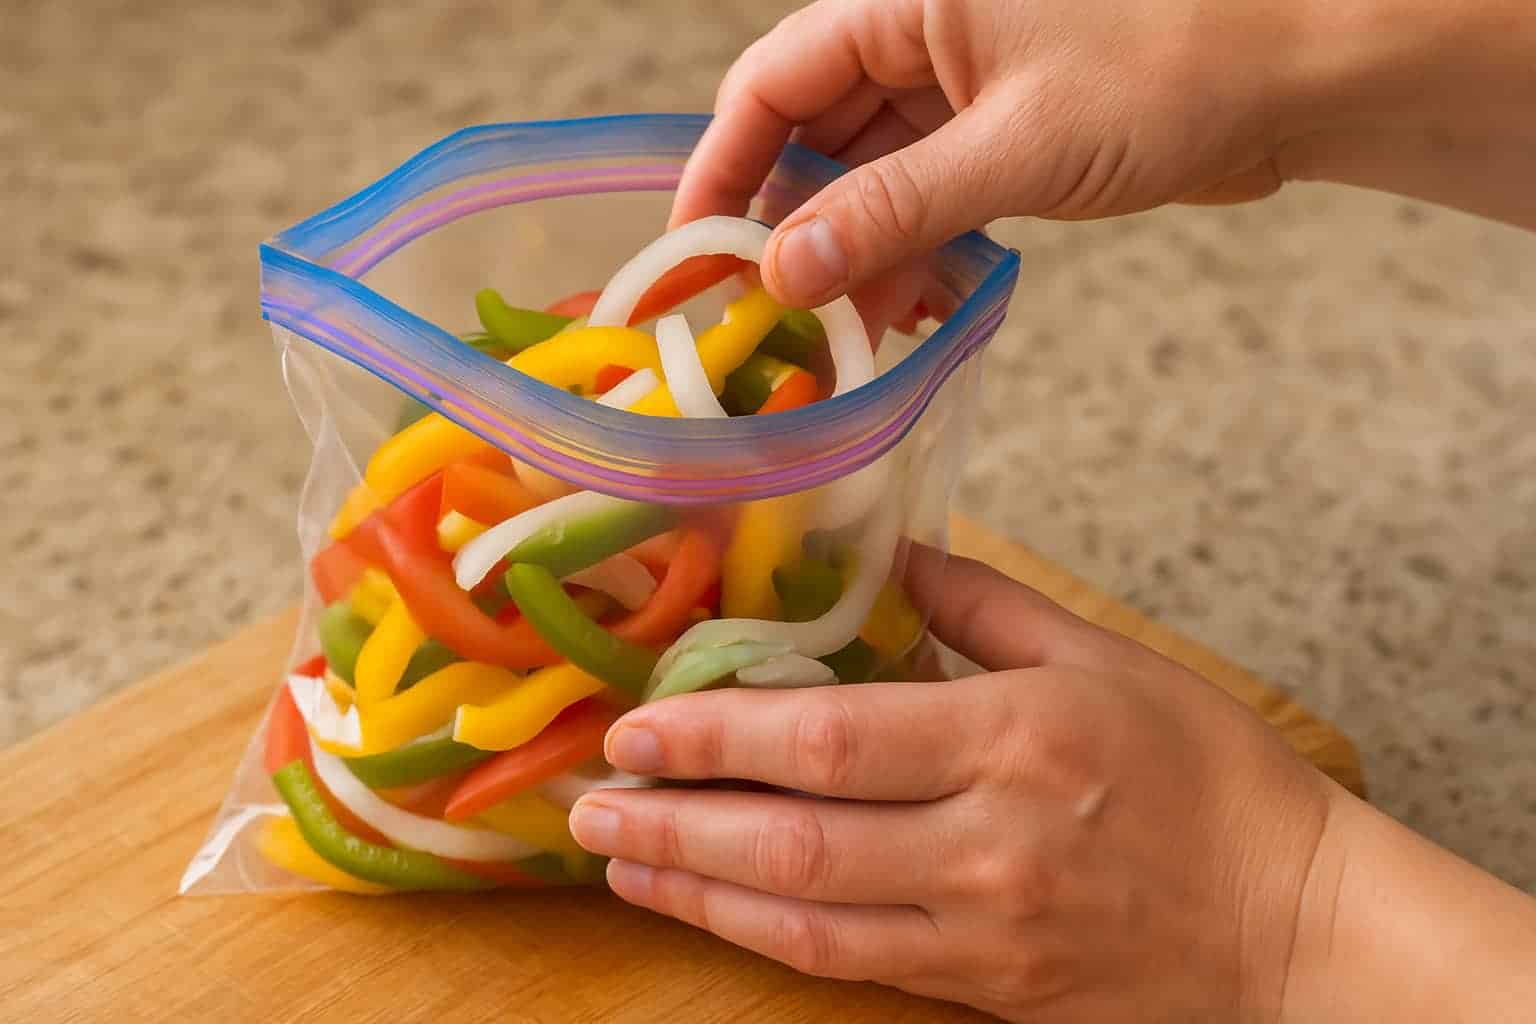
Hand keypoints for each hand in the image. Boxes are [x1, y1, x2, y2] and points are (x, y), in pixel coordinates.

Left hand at [568, 550, 1332, 1021]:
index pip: (826, 739)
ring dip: (694, 890)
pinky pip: (850, 963)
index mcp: (1010, 737)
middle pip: (791, 839)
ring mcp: (978, 927)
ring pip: (802, 918)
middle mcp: (981, 840)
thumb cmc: (1208, 774)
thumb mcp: (1105, 658)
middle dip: (674, 823)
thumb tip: (893, 551)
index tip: (636, 725)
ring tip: (617, 861)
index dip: (715, 735)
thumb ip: (985, 604)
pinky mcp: (982, 984)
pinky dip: (764, 938)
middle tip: (590, 807)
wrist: (1294, 924)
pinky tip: (708, 911)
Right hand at [672, 0, 1535, 310]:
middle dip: (792, 228)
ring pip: (867, 180)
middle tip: (770, 316)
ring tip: (850, 334)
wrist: (1292, 79)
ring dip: (855, 257)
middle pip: (812, 137)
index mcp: (907, 3)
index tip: (694, 249)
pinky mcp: (997, 138)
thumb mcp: (1013, 146)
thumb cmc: (1171, 70)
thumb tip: (783, 271)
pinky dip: (911, 255)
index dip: (724, 165)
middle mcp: (920, 41)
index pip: (774, 80)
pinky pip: (923, 200)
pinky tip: (911, 309)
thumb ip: (892, 210)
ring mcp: (959, 93)